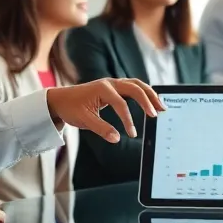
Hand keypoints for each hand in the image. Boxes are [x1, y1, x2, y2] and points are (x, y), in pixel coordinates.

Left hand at [46, 78, 164, 142]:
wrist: (60, 99)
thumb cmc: (71, 108)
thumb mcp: (84, 120)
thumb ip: (101, 129)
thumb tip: (117, 139)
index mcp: (102, 89)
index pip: (121, 104)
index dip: (128, 120)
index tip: (132, 134)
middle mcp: (110, 83)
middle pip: (135, 88)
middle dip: (148, 100)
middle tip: (158, 114)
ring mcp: (113, 83)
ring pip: (137, 84)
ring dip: (150, 94)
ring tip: (161, 106)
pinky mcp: (114, 87)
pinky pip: (133, 87)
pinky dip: (144, 93)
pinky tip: (151, 101)